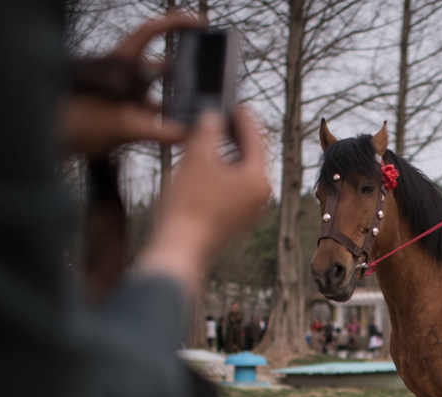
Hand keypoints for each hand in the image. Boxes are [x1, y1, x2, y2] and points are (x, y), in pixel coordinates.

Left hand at [57, 12, 202, 155]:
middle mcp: (121, 75)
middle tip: (207, 76)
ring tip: (197, 108)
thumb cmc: (73, 124)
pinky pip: (148, 114)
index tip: (200, 23)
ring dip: (174, 100)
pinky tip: (178, 132)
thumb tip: (189, 134)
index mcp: (120, 63)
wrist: (45, 140)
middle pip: (159, 64)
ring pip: (155, 92)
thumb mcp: (123, 127)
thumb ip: (160, 132)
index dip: (176, 23)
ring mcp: (120, 94)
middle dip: (184, 71)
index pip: (150, 32)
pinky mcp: (118, 114)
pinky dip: (163, 122)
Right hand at [137, 107, 271, 293]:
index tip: (234, 103)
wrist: (180, 249)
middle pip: (253, 155)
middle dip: (237, 134)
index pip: (256, 138)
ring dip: (230, 152)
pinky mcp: (238, 220)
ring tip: (213, 135)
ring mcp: (251, 211)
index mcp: (259, 179)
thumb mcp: (196, 157)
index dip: (243, 117)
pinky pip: (235, 187)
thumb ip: (208, 129)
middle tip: (224, 115)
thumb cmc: (188, 204)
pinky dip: (225, 172)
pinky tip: (208, 165)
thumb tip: (214, 116)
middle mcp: (262, 196)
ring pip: (244, 172)